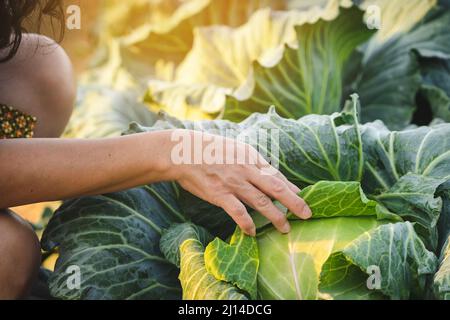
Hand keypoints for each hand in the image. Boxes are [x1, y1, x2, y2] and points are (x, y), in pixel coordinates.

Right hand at [166, 130, 311, 235]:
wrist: (182, 152)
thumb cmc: (207, 149)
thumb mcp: (233, 148)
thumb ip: (249, 160)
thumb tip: (265, 171)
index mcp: (250, 157)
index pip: (276, 174)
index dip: (291, 188)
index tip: (303, 197)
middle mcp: (246, 169)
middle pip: (276, 187)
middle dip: (294, 202)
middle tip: (307, 214)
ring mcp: (233, 182)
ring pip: (261, 201)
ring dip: (276, 216)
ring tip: (286, 228)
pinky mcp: (219, 194)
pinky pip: (238, 212)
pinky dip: (247, 223)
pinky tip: (252, 232)